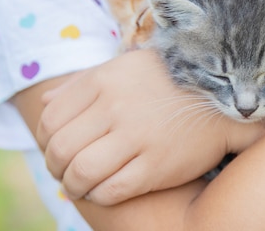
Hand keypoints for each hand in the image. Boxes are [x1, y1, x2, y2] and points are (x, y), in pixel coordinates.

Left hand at [36, 49, 264, 205]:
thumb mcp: (124, 68)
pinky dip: (98, 195)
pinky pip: (111, 190)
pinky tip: (102, 190)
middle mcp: (116, 107)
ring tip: (79, 185)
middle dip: (55, 168)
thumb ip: (82, 84)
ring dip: (72, 186)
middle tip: (64, 172)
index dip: (44, 141)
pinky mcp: (156, 165)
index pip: (50, 119)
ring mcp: (137, 137)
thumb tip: (44, 103)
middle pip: (60, 149)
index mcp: (104, 81)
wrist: (220, 99)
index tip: (55, 149)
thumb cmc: (166, 82)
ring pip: (81, 173)